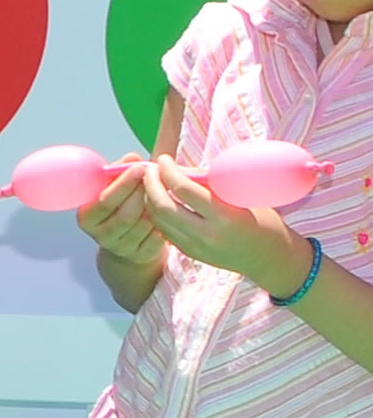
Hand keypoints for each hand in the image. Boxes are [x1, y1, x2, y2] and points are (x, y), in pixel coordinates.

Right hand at [72, 158, 163, 265]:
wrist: (125, 243)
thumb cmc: (119, 206)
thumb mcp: (112, 189)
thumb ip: (119, 172)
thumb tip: (132, 157)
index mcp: (87, 217)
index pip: (104, 201)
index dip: (123, 184)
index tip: (140, 167)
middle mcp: (100, 236)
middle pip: (125, 215)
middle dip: (143, 194)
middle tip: (157, 177)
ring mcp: (121, 249)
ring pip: (143, 226)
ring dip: (155, 208)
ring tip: (164, 192)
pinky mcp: (140, 256)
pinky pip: (156, 238)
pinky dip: (164, 223)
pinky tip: (168, 212)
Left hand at [135, 155, 310, 289]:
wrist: (269, 258)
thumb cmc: (262, 219)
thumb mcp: (243, 197)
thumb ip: (209, 183)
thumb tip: (176, 168)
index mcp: (225, 216)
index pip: (183, 189)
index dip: (168, 171)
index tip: (164, 159)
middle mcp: (207, 234)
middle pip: (162, 206)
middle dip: (150, 184)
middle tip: (150, 169)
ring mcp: (196, 247)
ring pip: (158, 220)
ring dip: (149, 198)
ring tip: (151, 182)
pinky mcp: (189, 253)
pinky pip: (164, 230)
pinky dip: (156, 213)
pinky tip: (158, 200)